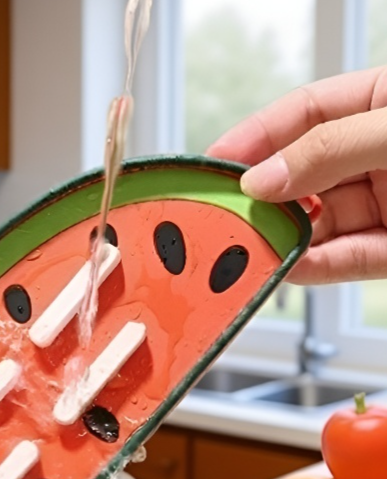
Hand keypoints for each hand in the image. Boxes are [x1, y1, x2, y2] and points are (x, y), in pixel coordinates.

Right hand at [207, 66, 386, 283]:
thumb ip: (330, 149)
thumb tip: (264, 178)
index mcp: (381, 105)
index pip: (305, 114)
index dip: (256, 137)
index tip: (214, 161)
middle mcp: (376, 155)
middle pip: (303, 175)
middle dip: (263, 197)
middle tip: (223, 214)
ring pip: (320, 223)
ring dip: (283, 238)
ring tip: (248, 249)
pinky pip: (347, 259)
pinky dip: (316, 267)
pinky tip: (288, 267)